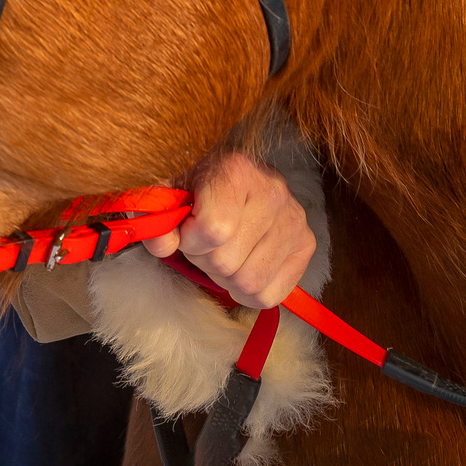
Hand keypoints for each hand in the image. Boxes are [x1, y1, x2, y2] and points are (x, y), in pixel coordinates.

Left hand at [146, 149, 314, 309]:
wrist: (239, 180)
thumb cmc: (203, 189)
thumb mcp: (174, 195)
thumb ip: (159, 219)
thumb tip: (161, 242)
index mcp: (236, 170)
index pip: (213, 230)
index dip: (190, 241)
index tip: (187, 230)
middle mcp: (273, 192)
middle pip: (226, 261)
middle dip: (205, 260)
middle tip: (205, 244)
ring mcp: (294, 219)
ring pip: (248, 282)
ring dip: (226, 277)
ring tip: (224, 252)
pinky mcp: (307, 245)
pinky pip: (269, 295)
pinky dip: (248, 292)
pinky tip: (243, 266)